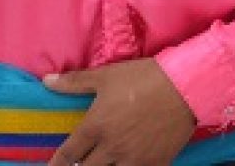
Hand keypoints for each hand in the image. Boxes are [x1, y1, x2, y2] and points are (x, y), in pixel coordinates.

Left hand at [45, 58, 197, 165]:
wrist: (188, 86)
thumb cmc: (146, 78)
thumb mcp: (108, 76)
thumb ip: (75, 82)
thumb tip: (46, 81)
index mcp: (95, 127)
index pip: (68, 154)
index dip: (56, 163)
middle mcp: (111, 148)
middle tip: (81, 163)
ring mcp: (134, 159)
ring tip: (104, 164)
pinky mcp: (156, 163)